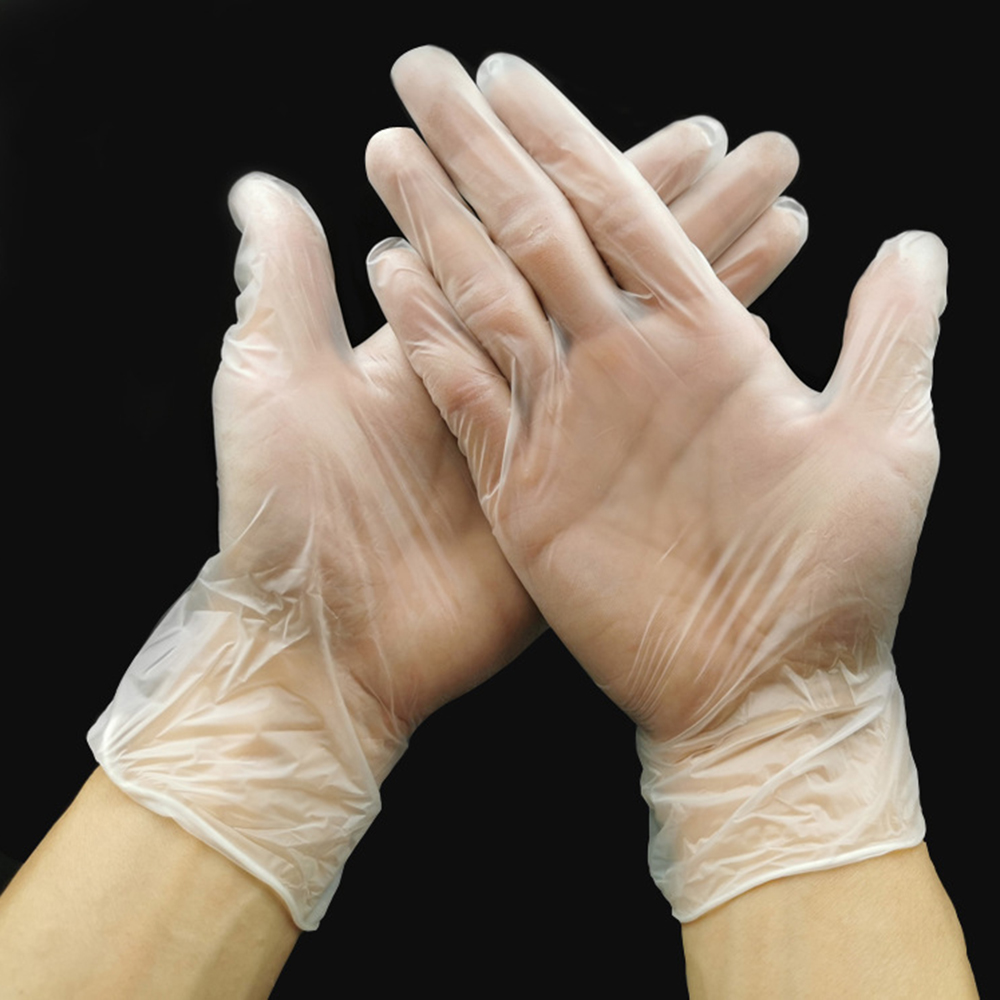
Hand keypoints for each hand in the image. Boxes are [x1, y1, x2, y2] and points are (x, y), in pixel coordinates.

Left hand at [88, 88, 805, 929]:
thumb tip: (262, 186)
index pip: (532, 229)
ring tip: (786, 210)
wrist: (326, 647)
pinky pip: (643, 419)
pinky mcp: (573, 497)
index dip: (593, 169)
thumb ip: (285, 282)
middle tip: (757, 151)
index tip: (657, 125)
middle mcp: (510, 378)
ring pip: (647, 332)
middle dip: (688, 203)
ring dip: (718, 267)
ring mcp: (554, 439)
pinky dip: (697, 368)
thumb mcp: (270, 384)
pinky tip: (755, 320)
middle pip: (610, 267)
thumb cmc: (282, 520)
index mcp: (447, 337)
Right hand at [369, 48, 940, 917]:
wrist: (762, 695)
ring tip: (391, 151)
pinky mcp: (523, 490)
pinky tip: (390, 273)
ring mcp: (567, 428)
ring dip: (439, 227)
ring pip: (490, 303)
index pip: (626, 212)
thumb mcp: (879, 449)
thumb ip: (887, 339)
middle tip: (430, 73)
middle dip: (484, 154)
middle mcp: (625, 371)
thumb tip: (907, 240)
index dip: (571, 139)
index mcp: (704, 345)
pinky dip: (430, 339)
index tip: (512, 74)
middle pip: (542, 236)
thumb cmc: (835, 586)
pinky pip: (467, 398)